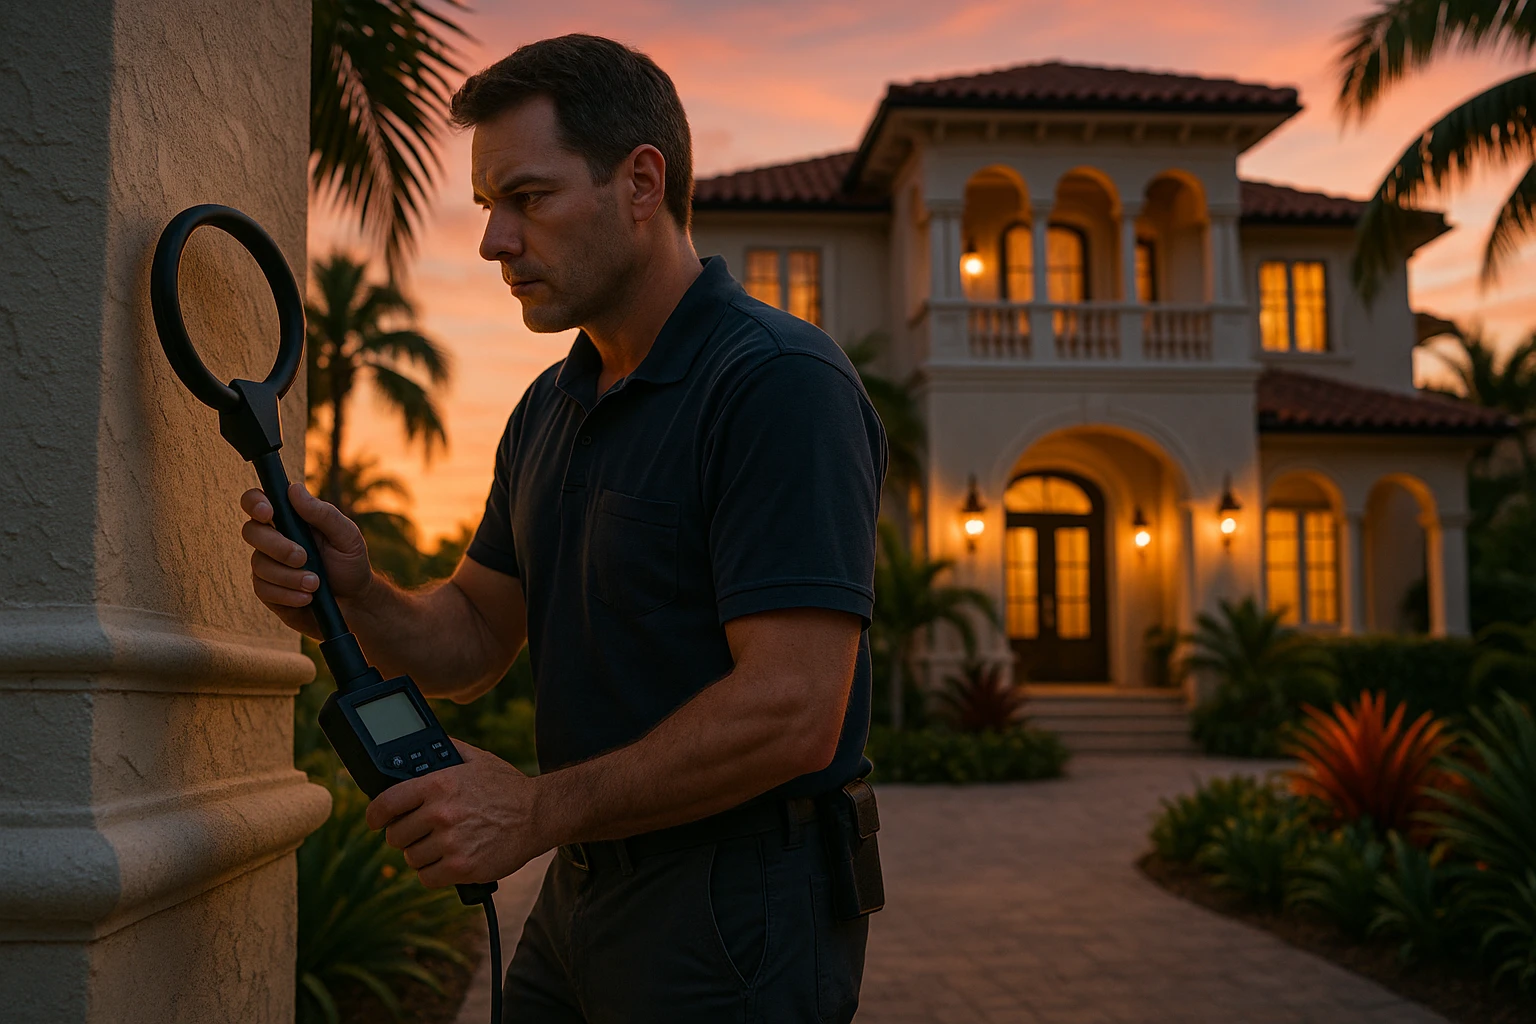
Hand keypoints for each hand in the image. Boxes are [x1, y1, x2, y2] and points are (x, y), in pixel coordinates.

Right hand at [240, 482, 373, 636]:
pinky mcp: (267, 590)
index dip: (255, 502)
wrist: (354, 602)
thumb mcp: (347, 536)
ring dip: (289, 576)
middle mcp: (273, 539)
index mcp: (291, 519)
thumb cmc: (350, 563)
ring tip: (315, 583)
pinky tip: (306, 597)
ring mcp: (267, 565)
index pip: (258, 501)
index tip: (269, 513)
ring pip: (259, 564)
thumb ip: (323, 513)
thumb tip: (294, 489)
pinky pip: (263, 590)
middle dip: (277, 546)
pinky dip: (288, 595)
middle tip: (303, 557)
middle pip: (251, 531)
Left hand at [365, 740, 551, 887]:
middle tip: (422, 831)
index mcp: (438, 784)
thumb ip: (445, 751)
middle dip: (405, 835)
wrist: (538, 814)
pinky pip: (427, 877)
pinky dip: (435, 873)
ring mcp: (450, 843)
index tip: (376, 821)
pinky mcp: (461, 868)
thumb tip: (416, 748)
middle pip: (395, 836)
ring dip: (422, 854)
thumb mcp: (476, 759)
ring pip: (411, 858)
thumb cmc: (506, 786)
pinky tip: (449, 861)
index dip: (375, 816)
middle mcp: (440, 813)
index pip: (385, 804)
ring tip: (442, 845)